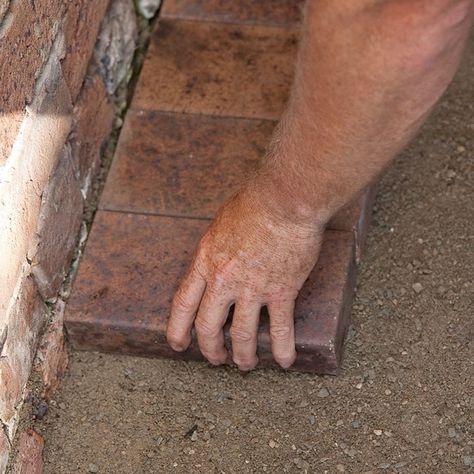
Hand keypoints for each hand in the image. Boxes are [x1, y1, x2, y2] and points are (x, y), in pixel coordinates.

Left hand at [166, 178, 323, 369]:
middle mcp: (223, 280)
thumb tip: (215, 263)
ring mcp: (252, 288)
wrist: (283, 200)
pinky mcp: (281, 290)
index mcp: (204, 262)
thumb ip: (213, 250)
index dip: (177, 330)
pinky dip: (282, 348)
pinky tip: (285, 361)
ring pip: (242, 334)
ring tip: (246, 364)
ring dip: (243, 356)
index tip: (178, 344)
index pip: (182, 305)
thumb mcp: (218, 225)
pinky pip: (280, 328)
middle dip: (210, 349)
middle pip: (208, 327)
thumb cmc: (252, 204)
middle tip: (215, 358)